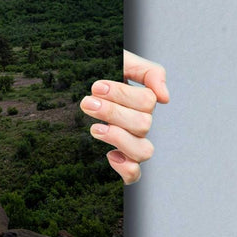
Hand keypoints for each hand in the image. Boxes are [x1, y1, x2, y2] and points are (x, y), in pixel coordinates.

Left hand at [81, 50, 168, 184]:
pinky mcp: (119, 160)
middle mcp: (139, 124)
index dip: (122, 94)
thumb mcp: (122, 61)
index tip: (96, 87)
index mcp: (142, 101)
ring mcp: (130, 143)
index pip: (147, 102)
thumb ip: (148, 71)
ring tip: (94, 128)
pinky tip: (109, 155)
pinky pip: (134, 175)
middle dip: (112, 112)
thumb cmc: (100, 72)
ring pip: (143, 151)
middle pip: (143, 124)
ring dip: (119, 138)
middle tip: (87, 102)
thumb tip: (165, 98)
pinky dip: (126, 168)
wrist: (72, 84)